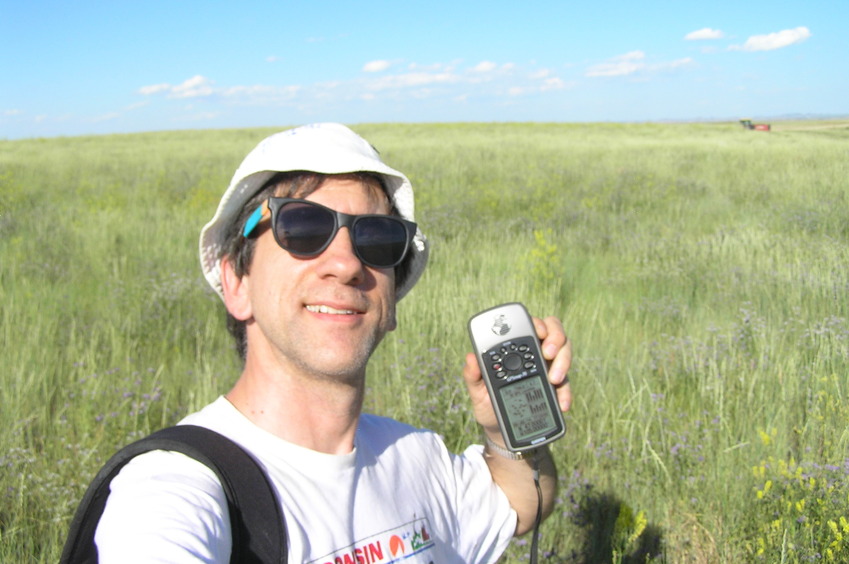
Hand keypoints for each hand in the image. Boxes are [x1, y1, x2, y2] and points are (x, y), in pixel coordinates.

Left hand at [463, 315, 571, 436]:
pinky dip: (565, 392)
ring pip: (565, 353)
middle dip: (555, 338)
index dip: (536, 323)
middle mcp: (535, 352)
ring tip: (554, 379)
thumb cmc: (486, 401)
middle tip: (548, 353)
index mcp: (514, 347)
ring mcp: (548, 368)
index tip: (537, 332)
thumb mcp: (476, 389)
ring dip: (563, 362)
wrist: (498, 427)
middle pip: (554, 333)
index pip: (529, 325)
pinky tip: (561, 404)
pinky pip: (565, 384)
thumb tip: (471, 358)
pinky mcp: (556, 387)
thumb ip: (472, 374)